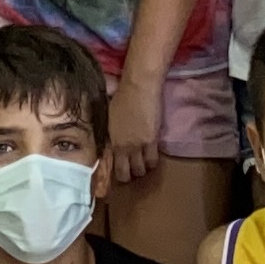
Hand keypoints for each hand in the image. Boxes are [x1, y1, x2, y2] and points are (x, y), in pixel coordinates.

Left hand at [109, 71, 164, 187]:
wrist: (139, 88)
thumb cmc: (123, 96)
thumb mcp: (111, 117)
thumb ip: (113, 132)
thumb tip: (114, 140)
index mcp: (112, 140)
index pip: (113, 166)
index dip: (118, 172)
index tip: (121, 171)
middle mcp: (123, 146)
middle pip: (127, 173)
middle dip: (130, 175)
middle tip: (134, 171)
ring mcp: (138, 145)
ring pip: (141, 170)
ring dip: (143, 169)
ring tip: (145, 164)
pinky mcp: (152, 140)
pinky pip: (153, 160)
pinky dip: (153, 162)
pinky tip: (153, 157)